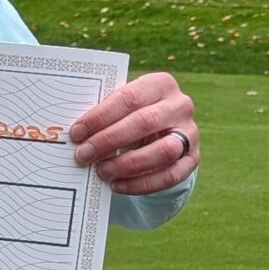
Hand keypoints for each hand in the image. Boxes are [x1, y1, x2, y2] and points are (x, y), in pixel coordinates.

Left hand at [69, 71, 197, 193]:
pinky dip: (140, 184)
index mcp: (161, 84)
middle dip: (109, 140)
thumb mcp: (121, 107)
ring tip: (101, 171)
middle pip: (145, 123)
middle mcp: (180, 105)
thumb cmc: (131, 115)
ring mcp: (190, 133)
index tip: (77, 132)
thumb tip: (76, 135)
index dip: (101, 116)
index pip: (130, 97)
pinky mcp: (192, 159)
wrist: (161, 133)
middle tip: (83, 154)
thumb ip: (104, 115)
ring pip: (163, 152)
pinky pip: (169, 176)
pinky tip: (117, 185)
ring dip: (127, 164)